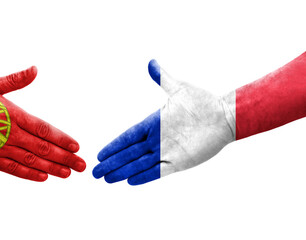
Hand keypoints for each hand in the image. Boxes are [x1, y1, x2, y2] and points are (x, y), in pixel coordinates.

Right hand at [0, 66, 85, 180]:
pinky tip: (43, 177)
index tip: (76, 146)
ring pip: (31, 161)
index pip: (43, 129)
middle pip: (42, 148)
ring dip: (52, 168)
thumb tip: (36, 69)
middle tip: (81, 166)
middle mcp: (8, 134)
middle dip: (64, 157)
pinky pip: (13, 169)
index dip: (62, 138)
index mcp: (12, 115)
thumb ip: (16, 80)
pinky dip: (29, 174)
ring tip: (68, 173)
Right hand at [93, 60, 234, 184]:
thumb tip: (151, 63)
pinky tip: (130, 181)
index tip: (99, 154)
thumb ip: (163, 78)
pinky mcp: (179, 162)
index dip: (113, 146)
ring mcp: (167, 152)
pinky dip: (143, 176)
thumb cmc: (203, 103)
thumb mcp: (180, 89)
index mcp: (153, 123)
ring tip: (106, 179)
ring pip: (138, 164)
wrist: (225, 117)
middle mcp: (156, 140)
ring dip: (122, 171)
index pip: (127, 137)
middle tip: (94, 172)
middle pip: (128, 154)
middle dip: (111, 163)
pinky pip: (157, 171)